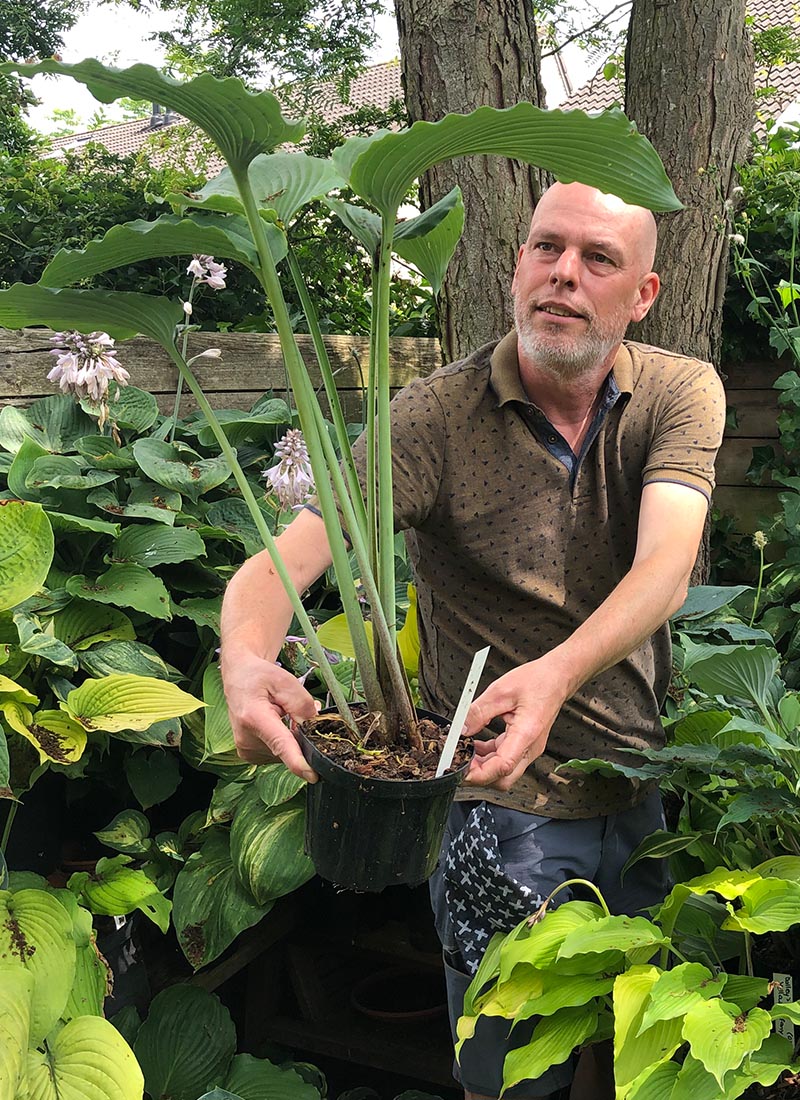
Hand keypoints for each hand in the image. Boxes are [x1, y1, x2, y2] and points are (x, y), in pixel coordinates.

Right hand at [221, 651, 319, 782]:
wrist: (239, 678)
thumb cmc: (259, 677)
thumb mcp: (284, 681)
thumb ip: (302, 704)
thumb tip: (314, 727)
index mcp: (254, 717)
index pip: (280, 744)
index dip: (298, 762)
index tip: (312, 776)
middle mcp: (247, 739)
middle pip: (288, 748)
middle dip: (300, 733)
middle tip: (292, 709)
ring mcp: (247, 750)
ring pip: (285, 752)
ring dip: (292, 736)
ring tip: (281, 714)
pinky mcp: (250, 755)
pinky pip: (278, 753)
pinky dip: (284, 741)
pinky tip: (276, 724)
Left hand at [462, 660, 567, 790]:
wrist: (557, 678)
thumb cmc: (537, 681)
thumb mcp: (501, 691)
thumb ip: (478, 711)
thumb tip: (461, 729)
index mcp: (526, 733)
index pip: (503, 767)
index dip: (479, 774)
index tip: (461, 769)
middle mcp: (530, 747)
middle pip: (503, 778)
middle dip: (478, 775)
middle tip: (460, 761)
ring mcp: (529, 749)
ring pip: (503, 772)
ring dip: (482, 766)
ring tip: (465, 751)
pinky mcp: (525, 745)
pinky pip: (505, 760)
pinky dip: (488, 758)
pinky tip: (476, 746)